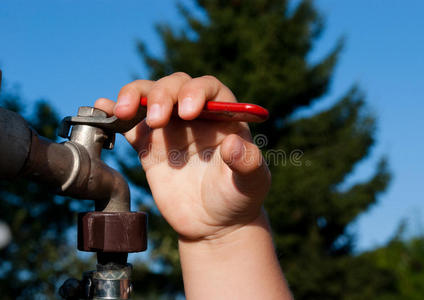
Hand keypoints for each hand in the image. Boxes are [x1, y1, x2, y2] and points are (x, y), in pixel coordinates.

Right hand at [95, 73, 270, 240]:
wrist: (213, 222)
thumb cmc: (237, 197)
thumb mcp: (252, 183)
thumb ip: (248, 163)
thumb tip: (234, 144)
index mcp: (222, 115)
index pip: (207, 87)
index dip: (195, 91)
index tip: (187, 112)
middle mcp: (194, 115)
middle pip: (173, 85)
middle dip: (161, 96)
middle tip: (157, 121)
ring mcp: (169, 128)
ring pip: (148, 96)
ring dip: (134, 96)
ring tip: (123, 111)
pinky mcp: (149, 146)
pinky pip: (129, 124)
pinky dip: (114, 114)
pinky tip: (104, 110)